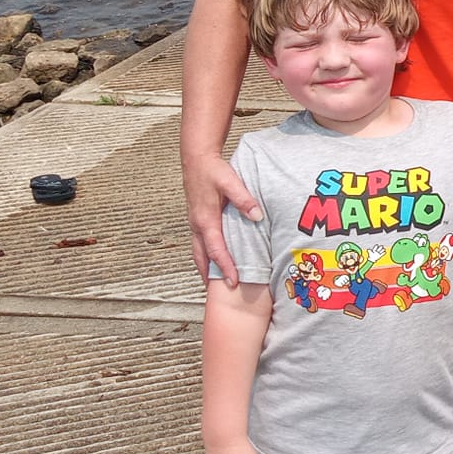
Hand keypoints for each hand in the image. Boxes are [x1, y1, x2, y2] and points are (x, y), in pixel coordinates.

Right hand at [185, 154, 261, 285]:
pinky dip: (205, 256)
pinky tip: (213, 260)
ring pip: (198, 252)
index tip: (234, 282)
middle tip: (221, 294)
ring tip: (215, 284)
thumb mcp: (231, 181)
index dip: (226, 267)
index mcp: (206, 219)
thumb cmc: (213, 170)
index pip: (216, 250)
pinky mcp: (197, 219)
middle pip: (202, 257)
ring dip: (206, 268)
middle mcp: (197, 225)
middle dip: (211, 276)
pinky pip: (199, 244)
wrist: (196, 159)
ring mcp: (195, 223)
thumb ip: (244, 199)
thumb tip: (257, 215)